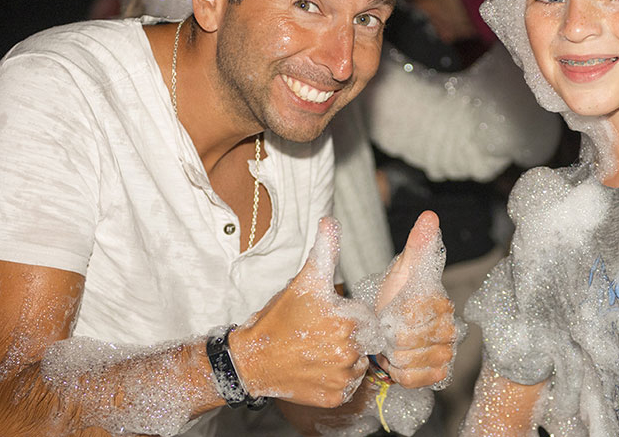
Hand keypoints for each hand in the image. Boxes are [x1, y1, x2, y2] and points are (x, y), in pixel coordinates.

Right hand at [232, 217, 372, 407]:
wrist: (251, 361)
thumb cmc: (278, 320)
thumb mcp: (303, 282)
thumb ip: (324, 251)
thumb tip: (330, 221)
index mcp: (347, 320)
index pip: (368, 318)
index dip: (350, 316)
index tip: (330, 318)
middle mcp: (348, 351)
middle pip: (365, 341)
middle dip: (349, 337)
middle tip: (321, 336)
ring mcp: (342, 377)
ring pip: (358, 364)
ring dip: (344, 358)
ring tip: (318, 352)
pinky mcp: (335, 397)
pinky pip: (348, 387)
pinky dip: (337, 379)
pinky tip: (317, 369)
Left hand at [374, 210, 457, 387]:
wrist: (390, 328)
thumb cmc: (395, 297)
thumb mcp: (403, 270)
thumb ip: (418, 246)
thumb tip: (430, 216)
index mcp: (440, 301)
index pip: (410, 316)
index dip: (390, 317)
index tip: (387, 312)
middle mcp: (450, 327)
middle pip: (408, 342)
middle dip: (389, 338)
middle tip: (387, 330)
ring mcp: (447, 352)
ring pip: (410, 361)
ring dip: (393, 356)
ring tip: (392, 345)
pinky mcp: (440, 373)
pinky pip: (415, 379)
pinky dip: (400, 373)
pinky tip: (399, 361)